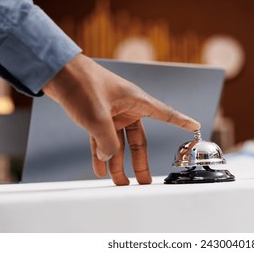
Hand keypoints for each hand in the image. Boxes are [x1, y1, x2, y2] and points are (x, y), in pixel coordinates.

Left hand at [43, 54, 199, 184]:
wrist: (57, 71)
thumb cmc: (82, 85)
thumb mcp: (97, 117)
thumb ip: (107, 142)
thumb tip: (110, 159)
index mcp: (136, 101)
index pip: (165, 113)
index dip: (181, 121)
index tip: (196, 127)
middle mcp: (127, 108)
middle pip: (138, 140)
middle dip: (139, 162)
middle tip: (144, 181)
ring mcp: (111, 114)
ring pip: (118, 143)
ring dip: (117, 163)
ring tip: (119, 182)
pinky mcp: (96, 117)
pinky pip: (101, 140)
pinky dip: (100, 154)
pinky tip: (100, 170)